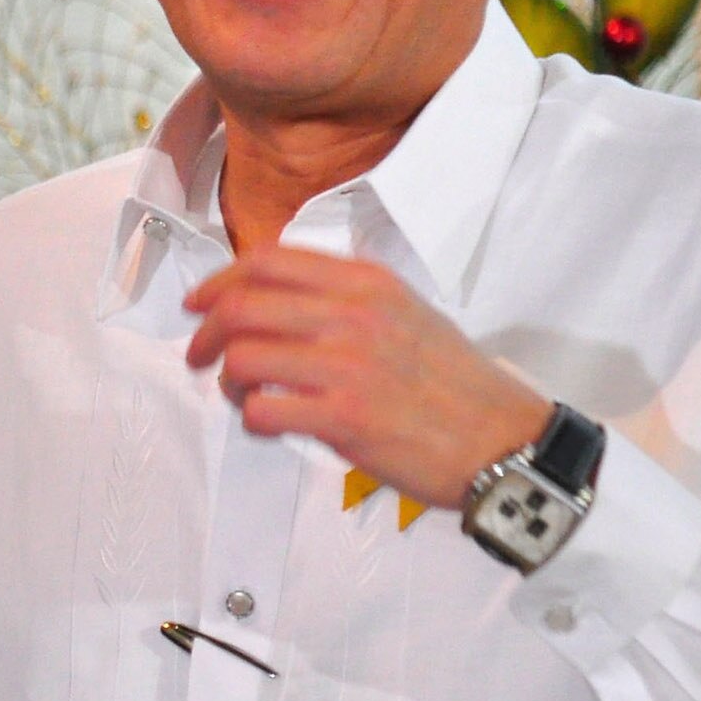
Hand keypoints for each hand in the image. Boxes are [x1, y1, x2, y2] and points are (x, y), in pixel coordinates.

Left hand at [183, 246, 550, 507]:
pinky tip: (267, 422)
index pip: (268, 261)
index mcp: (367, 283)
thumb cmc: (452, 383)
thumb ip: (344, 298)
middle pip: (241, 306)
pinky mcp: (344, 418)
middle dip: (205, 333)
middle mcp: (354, 316)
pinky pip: (262, 412)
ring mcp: (348, 366)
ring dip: (226, 379)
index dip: (218, 280)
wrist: (502, 439)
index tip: (200, 303)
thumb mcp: (406, 312)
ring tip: (240, 393)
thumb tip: (271, 299)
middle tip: (198, 355)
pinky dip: (251, 418)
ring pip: (243, 357)